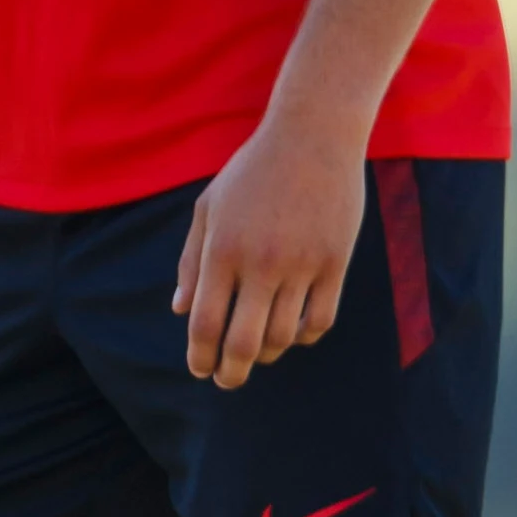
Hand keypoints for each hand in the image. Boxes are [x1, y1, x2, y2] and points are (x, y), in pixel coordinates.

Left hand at [171, 123, 363, 389]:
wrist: (313, 136)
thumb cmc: (253, 171)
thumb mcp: (209, 208)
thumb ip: (192, 262)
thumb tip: (181, 311)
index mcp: (222, 249)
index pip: (206, 324)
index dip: (200, 357)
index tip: (201, 370)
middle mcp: (260, 262)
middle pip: (244, 343)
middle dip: (231, 373)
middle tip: (228, 380)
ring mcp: (301, 264)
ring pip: (283, 336)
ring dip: (267, 353)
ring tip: (260, 351)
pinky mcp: (335, 262)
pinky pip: (320, 319)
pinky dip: (304, 336)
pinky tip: (294, 331)